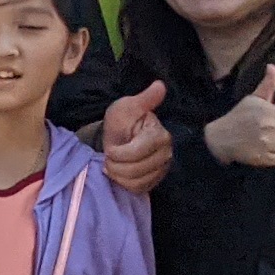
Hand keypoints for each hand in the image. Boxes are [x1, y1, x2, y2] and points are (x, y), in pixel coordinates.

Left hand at [101, 81, 173, 196]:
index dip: (120, 153)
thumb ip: (144, 99)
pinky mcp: (155, 180)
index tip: (110, 148)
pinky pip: (138, 189)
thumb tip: (159, 85)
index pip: (139, 152)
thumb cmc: (123, 120)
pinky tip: (118, 173)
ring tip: (112, 164)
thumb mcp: (128, 106)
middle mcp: (165, 153)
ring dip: (117, 174)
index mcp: (159, 135)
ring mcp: (162, 168)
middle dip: (115, 164)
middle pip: (137, 170)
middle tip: (109, 156)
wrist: (121, 136)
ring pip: (137, 181)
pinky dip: (123, 183)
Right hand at [204, 66, 274, 169]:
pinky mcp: (262, 157)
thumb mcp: (252, 99)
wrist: (218, 138)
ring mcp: (265, 143)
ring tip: (274, 143)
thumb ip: (267, 85)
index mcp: (268, 111)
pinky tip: (266, 151)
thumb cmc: (238, 117)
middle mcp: (268, 127)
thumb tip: (272, 66)